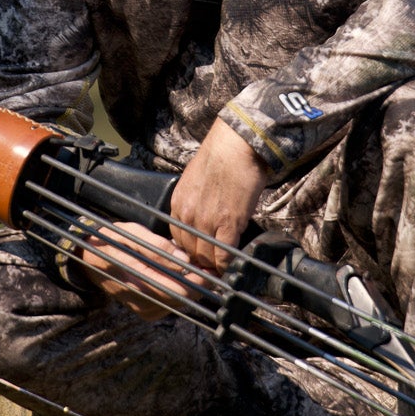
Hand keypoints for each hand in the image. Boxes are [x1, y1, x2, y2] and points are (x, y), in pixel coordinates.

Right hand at [80, 221, 200, 321]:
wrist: (87, 260)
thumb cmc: (110, 241)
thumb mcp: (131, 234)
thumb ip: (158, 247)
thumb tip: (185, 260)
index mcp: (136, 281)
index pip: (179, 290)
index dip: (200, 280)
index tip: (211, 268)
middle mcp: (141, 301)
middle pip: (184, 299)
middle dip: (198, 283)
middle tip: (205, 265)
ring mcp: (144, 310)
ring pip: (180, 302)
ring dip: (189, 286)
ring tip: (188, 266)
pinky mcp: (147, 313)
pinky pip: (172, 304)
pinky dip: (178, 290)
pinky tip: (174, 275)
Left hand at [169, 116, 268, 273]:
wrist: (235, 147)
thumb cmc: (220, 158)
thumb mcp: (194, 181)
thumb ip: (193, 202)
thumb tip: (202, 218)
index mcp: (178, 204)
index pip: (178, 239)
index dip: (190, 250)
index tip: (200, 254)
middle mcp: (188, 216)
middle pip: (190, 251)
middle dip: (202, 261)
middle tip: (213, 266)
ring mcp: (206, 222)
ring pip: (206, 257)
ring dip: (215, 265)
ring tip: (223, 268)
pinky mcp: (228, 225)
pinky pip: (224, 255)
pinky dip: (228, 264)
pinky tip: (233, 264)